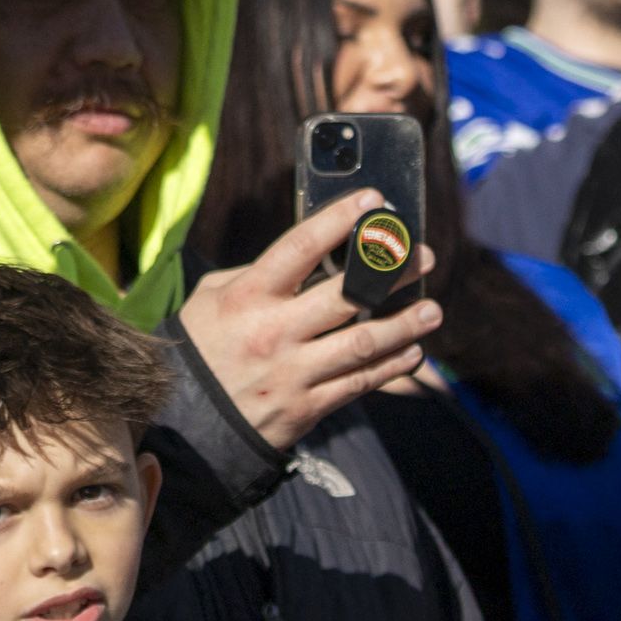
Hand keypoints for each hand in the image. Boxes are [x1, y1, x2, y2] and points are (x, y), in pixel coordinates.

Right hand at [173, 192, 444, 452]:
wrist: (189, 419)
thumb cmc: (201, 346)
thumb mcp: (212, 297)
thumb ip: (255, 274)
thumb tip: (308, 257)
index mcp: (248, 296)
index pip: (300, 248)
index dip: (339, 220)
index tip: (373, 201)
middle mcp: (274, 331)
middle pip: (347, 296)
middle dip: (392, 273)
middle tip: (424, 257)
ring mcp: (294, 371)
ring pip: (362, 344)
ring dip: (404, 326)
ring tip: (432, 311)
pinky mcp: (307, 406)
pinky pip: (359, 383)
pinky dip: (390, 368)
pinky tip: (411, 353)